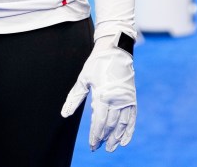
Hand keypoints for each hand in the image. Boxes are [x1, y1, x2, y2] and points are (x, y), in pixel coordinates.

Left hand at [60, 34, 135, 151]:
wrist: (115, 49)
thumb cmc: (97, 63)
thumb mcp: (83, 78)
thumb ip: (74, 98)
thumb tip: (64, 114)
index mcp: (103, 94)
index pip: (100, 121)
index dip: (95, 134)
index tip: (92, 145)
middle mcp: (116, 98)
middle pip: (111, 125)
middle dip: (104, 137)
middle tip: (98, 147)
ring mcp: (126, 98)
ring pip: (122, 123)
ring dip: (116, 137)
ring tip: (111, 147)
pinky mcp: (132, 96)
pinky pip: (132, 117)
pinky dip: (129, 129)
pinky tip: (125, 139)